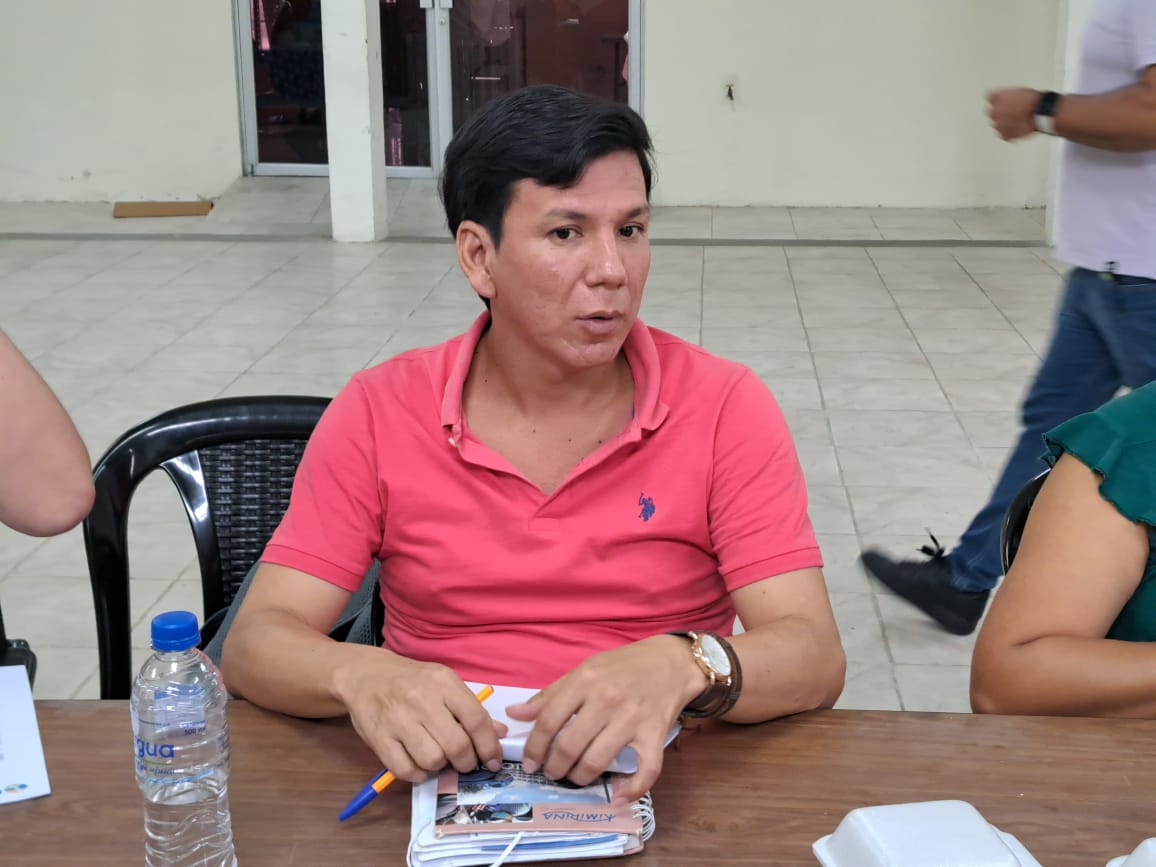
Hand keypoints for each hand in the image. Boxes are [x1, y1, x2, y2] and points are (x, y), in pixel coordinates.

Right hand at [335, 652, 507, 782]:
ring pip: (432, 760)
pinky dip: (417, 774)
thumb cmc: (412, 681)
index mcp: (444, 683)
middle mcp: (422, 700)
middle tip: (464, 762)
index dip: (490, 746)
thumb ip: (471, 709)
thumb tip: (499, 734)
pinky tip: (418, 763)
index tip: (493, 762)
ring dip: (439, 767)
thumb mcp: (444, 684)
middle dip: (467, 762)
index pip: (476, 720)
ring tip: (437, 757)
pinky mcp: (379, 738)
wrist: (366, 675)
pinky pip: (406, 770)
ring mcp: (398, 719)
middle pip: (456, 745)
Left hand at [506, 635, 704, 804]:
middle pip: (569, 745)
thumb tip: (515, 713)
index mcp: (585, 680)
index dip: (534, 747)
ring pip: (597, 761)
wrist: (671, 661)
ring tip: (574, 777)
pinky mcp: (655, 735)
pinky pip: (645, 771)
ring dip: (580, 778)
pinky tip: (617, 798)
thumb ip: (551, 694)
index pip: (548, 720)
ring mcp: (632, 719)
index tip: (529, 762)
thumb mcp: (585, 670)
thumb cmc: (624, 665)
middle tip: (551, 772)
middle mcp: (607, 700)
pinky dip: (631, 791)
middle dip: (554, 767)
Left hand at [987, 87, 1040, 140]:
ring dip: (1006, 124)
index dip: (1000, 101)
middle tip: (1013, 113)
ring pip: (998, 125)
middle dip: (1001, 114)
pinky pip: (1005, 135)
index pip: (991, 99)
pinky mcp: (1004, 135)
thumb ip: (1008, 99)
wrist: (1041, 111)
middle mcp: (993, 112)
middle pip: (993, 113)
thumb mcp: (1018, 92)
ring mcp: (998, 125)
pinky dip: (1011, 133)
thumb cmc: (1032, 100)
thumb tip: (1008, 103)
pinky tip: (1020, 127)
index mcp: (996, 97)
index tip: (1006, 103)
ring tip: (1019, 120)